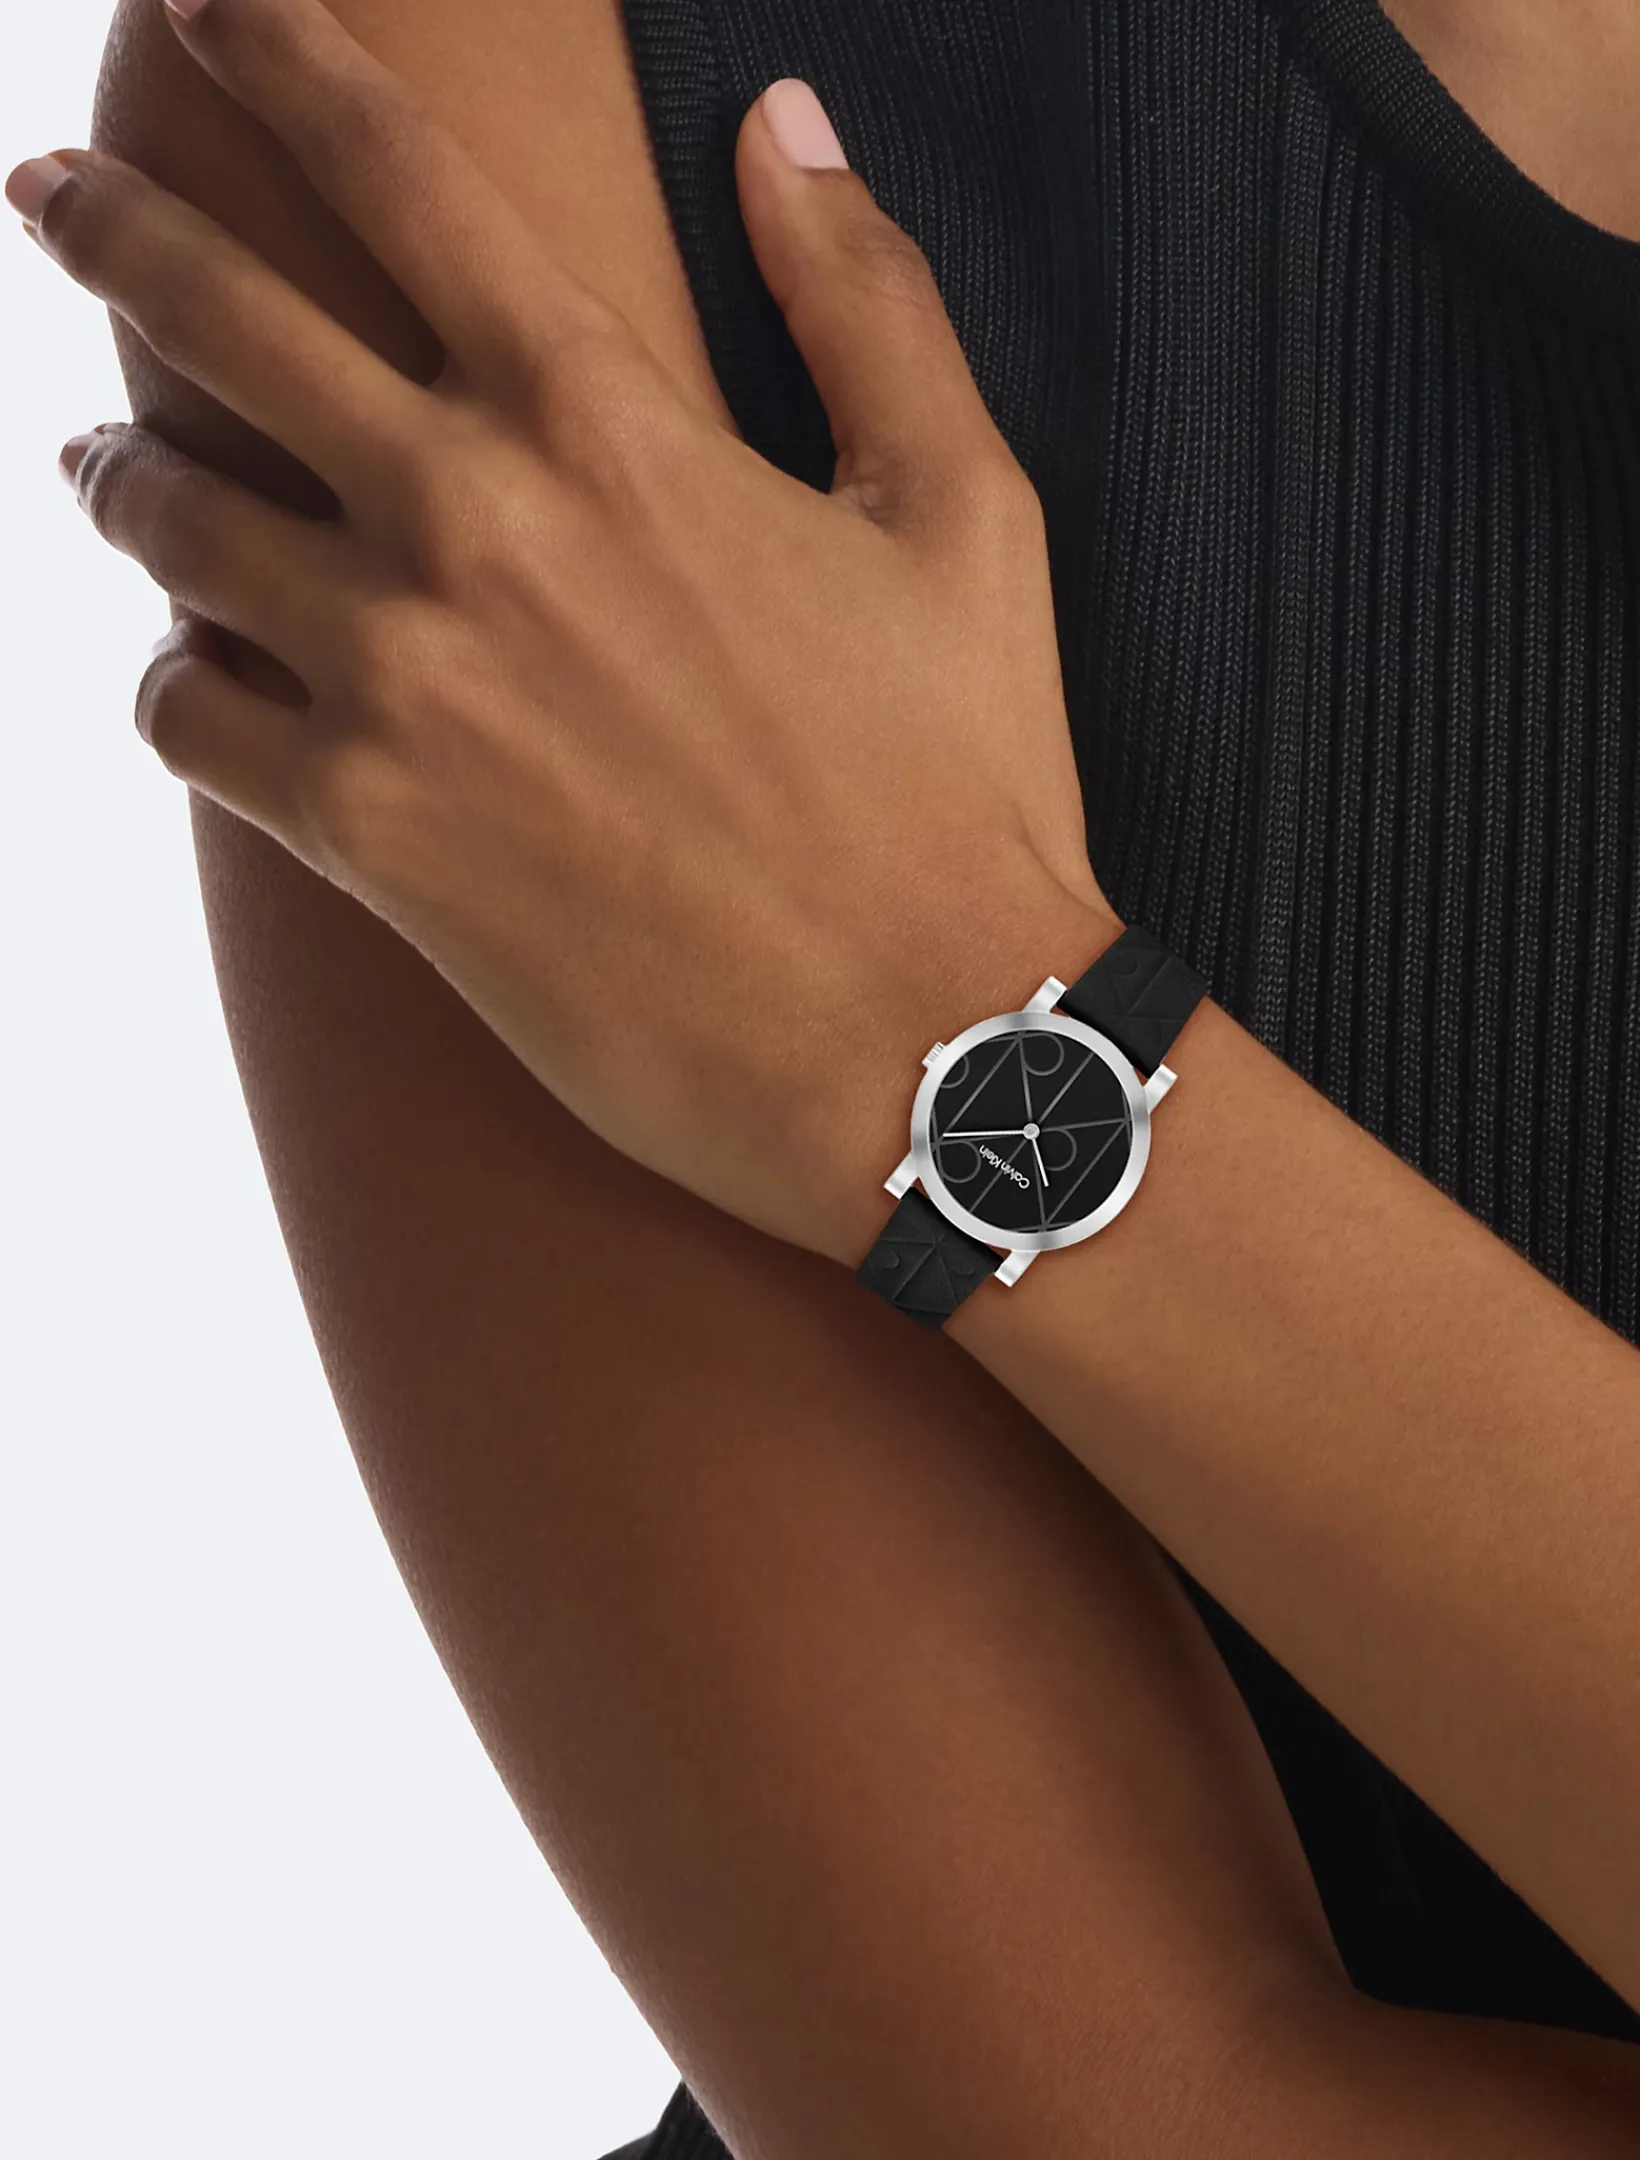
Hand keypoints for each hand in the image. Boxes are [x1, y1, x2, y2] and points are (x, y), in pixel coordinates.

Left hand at [7, 0, 1118, 1263]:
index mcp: (609, 419)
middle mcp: (472, 524)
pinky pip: (182, 717)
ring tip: (107, 463)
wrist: (925, 1044)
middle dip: (112, 228)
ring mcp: (402, 683)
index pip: (395, 170)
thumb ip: (864, 296)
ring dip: (119, 472)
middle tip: (53, 200)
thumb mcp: (964, 511)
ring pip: (168, 519)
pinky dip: (168, 677)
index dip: (283, 52)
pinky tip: (193, 671)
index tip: (201, 5)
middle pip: (220, 314)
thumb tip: (786, 119)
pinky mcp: (368, 837)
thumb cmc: (960, 781)